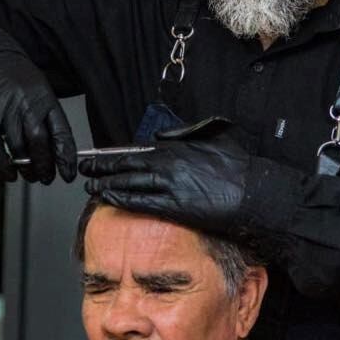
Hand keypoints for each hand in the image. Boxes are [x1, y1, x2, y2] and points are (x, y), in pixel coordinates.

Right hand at [0, 52, 76, 182]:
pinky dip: (3, 165)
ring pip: (18, 147)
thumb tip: (57, 151)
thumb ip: (47, 118)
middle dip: (45, 165)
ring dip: (25, 167)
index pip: (61, 132)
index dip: (66, 157)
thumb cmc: (15, 78)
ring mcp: (5, 111)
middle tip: (47, 178)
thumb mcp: (39, 90)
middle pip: (39, 142)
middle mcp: (27, 104)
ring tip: (29, 175)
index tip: (69, 173)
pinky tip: (10, 173)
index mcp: (45, 99)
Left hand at [80, 117, 249, 232]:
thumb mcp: (215, 136)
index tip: (102, 157)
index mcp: (178, 147)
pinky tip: (107, 197)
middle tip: (84, 168)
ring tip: (90, 185)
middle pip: (127, 164)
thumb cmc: (239, 167)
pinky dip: (121, 197)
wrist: (254, 192)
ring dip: (106, 183)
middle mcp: (169, 163)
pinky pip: (140, 201)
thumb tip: (162, 136)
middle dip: (102, 166)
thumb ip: (186, 134)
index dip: (117, 154)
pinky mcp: (174, 205)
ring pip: (129, 182)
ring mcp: (170, 184)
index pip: (139, 150)